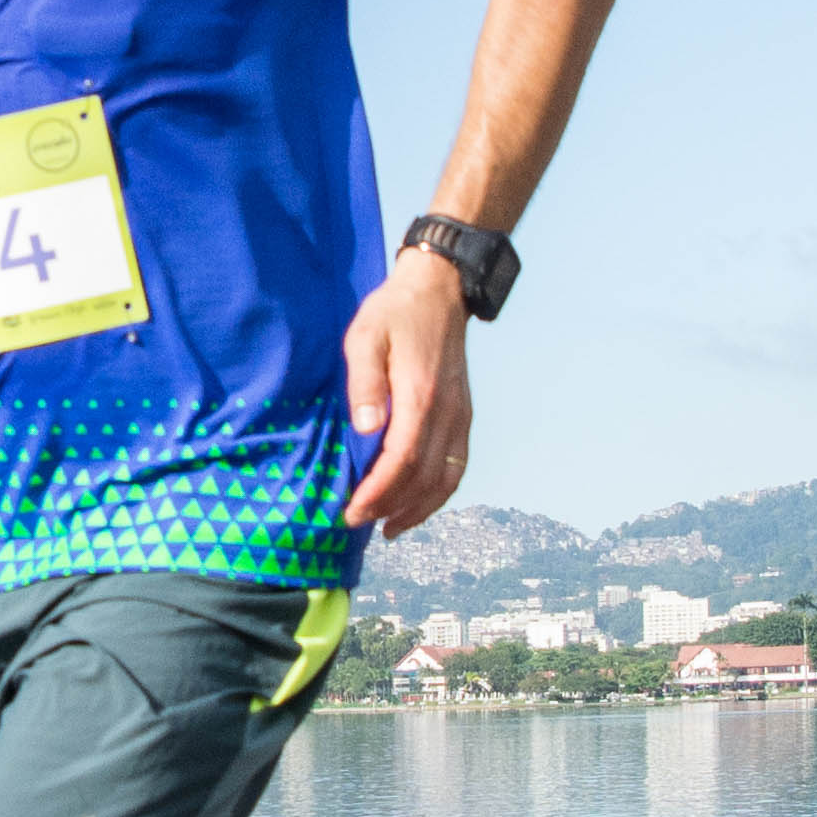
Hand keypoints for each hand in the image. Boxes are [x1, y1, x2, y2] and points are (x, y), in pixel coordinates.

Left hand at [343, 249, 476, 532]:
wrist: (439, 290)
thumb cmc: (395, 313)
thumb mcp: (366, 336)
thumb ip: (364, 381)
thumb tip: (365, 428)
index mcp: (421, 395)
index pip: (402, 461)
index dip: (378, 492)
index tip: (352, 510)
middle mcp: (447, 413)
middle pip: (423, 478)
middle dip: (390, 507)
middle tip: (357, 521)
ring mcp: (460, 417)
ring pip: (446, 479)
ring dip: (417, 509)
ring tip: (387, 526)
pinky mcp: (463, 417)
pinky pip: (457, 467)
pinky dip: (438, 494)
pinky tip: (416, 505)